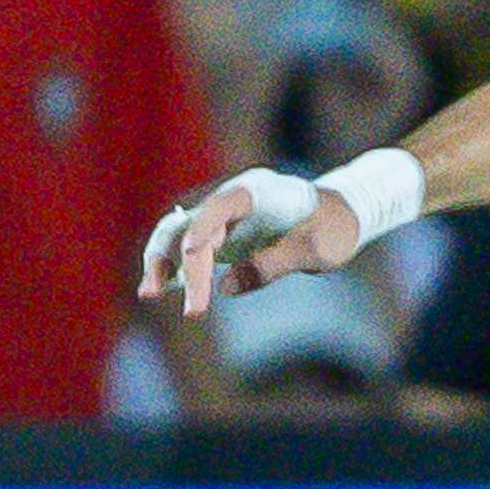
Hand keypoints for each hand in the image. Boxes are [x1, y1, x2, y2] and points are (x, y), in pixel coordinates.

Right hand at [142, 165, 367, 316]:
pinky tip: (161, 289)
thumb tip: (226, 287)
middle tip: (165, 297)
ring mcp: (223, 216)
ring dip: (162, 262)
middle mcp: (232, 199)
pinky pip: (190, 248)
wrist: (340, 215)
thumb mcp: (317, 249)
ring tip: (149, 294)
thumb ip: (275, 263)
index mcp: (258, 192)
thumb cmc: (333, 229)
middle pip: (190, 223)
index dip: (203, 227)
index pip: (221, 207)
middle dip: (171, 256)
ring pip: (179, 233)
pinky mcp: (222, 235)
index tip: (192, 253)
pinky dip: (175, 268)